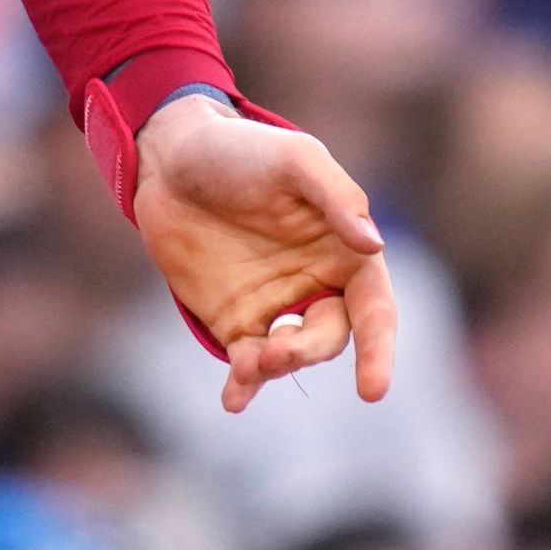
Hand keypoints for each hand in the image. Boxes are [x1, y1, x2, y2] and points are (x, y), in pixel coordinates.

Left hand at [129, 95, 399, 414]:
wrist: (171, 158)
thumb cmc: (242, 150)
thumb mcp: (295, 159)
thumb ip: (337, 197)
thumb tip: (374, 244)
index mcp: (346, 250)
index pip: (375, 309)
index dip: (379, 349)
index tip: (372, 389)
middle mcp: (317, 284)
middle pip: (330, 337)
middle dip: (308, 351)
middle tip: (277, 351)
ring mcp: (275, 306)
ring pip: (289, 355)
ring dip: (276, 368)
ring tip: (249, 366)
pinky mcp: (233, 319)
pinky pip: (245, 361)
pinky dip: (243, 383)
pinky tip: (234, 399)